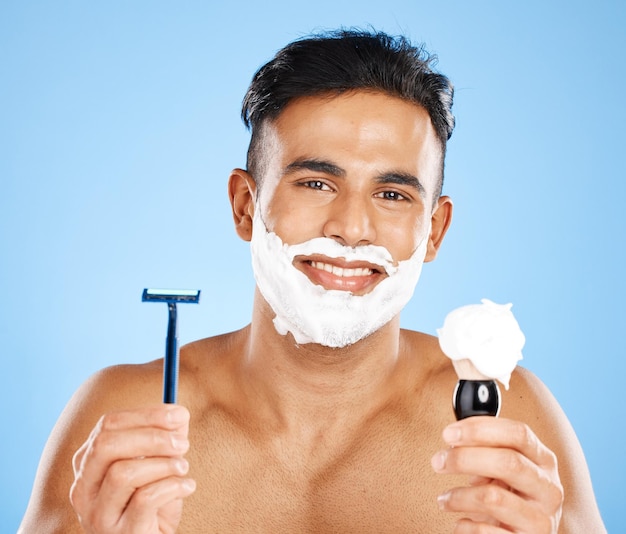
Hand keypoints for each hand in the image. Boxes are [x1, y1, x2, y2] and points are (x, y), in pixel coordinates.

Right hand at [70, 405, 195, 533]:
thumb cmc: (154, 502)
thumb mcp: (158, 463)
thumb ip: (165, 437)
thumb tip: (179, 414)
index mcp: (88, 463)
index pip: (108, 424)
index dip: (147, 415)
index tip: (179, 415)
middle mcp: (83, 489)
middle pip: (106, 445)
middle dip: (152, 437)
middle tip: (183, 443)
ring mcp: (97, 514)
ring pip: (122, 473)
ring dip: (163, 464)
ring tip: (183, 468)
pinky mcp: (120, 533)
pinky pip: (145, 499)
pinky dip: (173, 486)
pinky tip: (186, 487)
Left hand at [431, 417, 562, 532]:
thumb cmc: (509, 498)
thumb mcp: (504, 470)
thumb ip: (487, 450)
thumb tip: (454, 438)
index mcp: (544, 461)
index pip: (518, 433)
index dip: (480, 429)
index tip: (449, 433)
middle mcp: (548, 489)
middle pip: (507, 462)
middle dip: (464, 458)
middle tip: (439, 461)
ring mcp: (540, 519)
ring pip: (493, 498)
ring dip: (459, 496)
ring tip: (445, 499)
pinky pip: (485, 531)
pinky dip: (465, 526)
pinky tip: (463, 522)